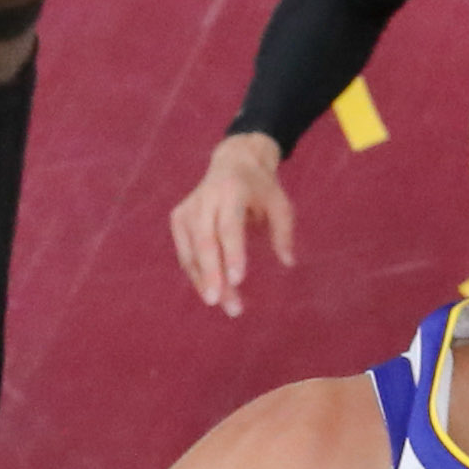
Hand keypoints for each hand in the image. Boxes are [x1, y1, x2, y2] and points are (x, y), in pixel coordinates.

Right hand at [169, 132, 295, 314]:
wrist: (232, 162)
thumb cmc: (261, 189)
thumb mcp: (281, 204)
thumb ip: (284, 232)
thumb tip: (289, 263)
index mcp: (231, 190)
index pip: (229, 226)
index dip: (232, 254)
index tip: (238, 281)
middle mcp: (205, 199)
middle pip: (206, 242)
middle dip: (214, 276)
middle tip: (227, 305)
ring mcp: (188, 209)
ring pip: (192, 251)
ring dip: (206, 281)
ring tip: (225, 305)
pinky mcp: (179, 218)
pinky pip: (185, 252)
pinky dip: (196, 274)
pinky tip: (211, 291)